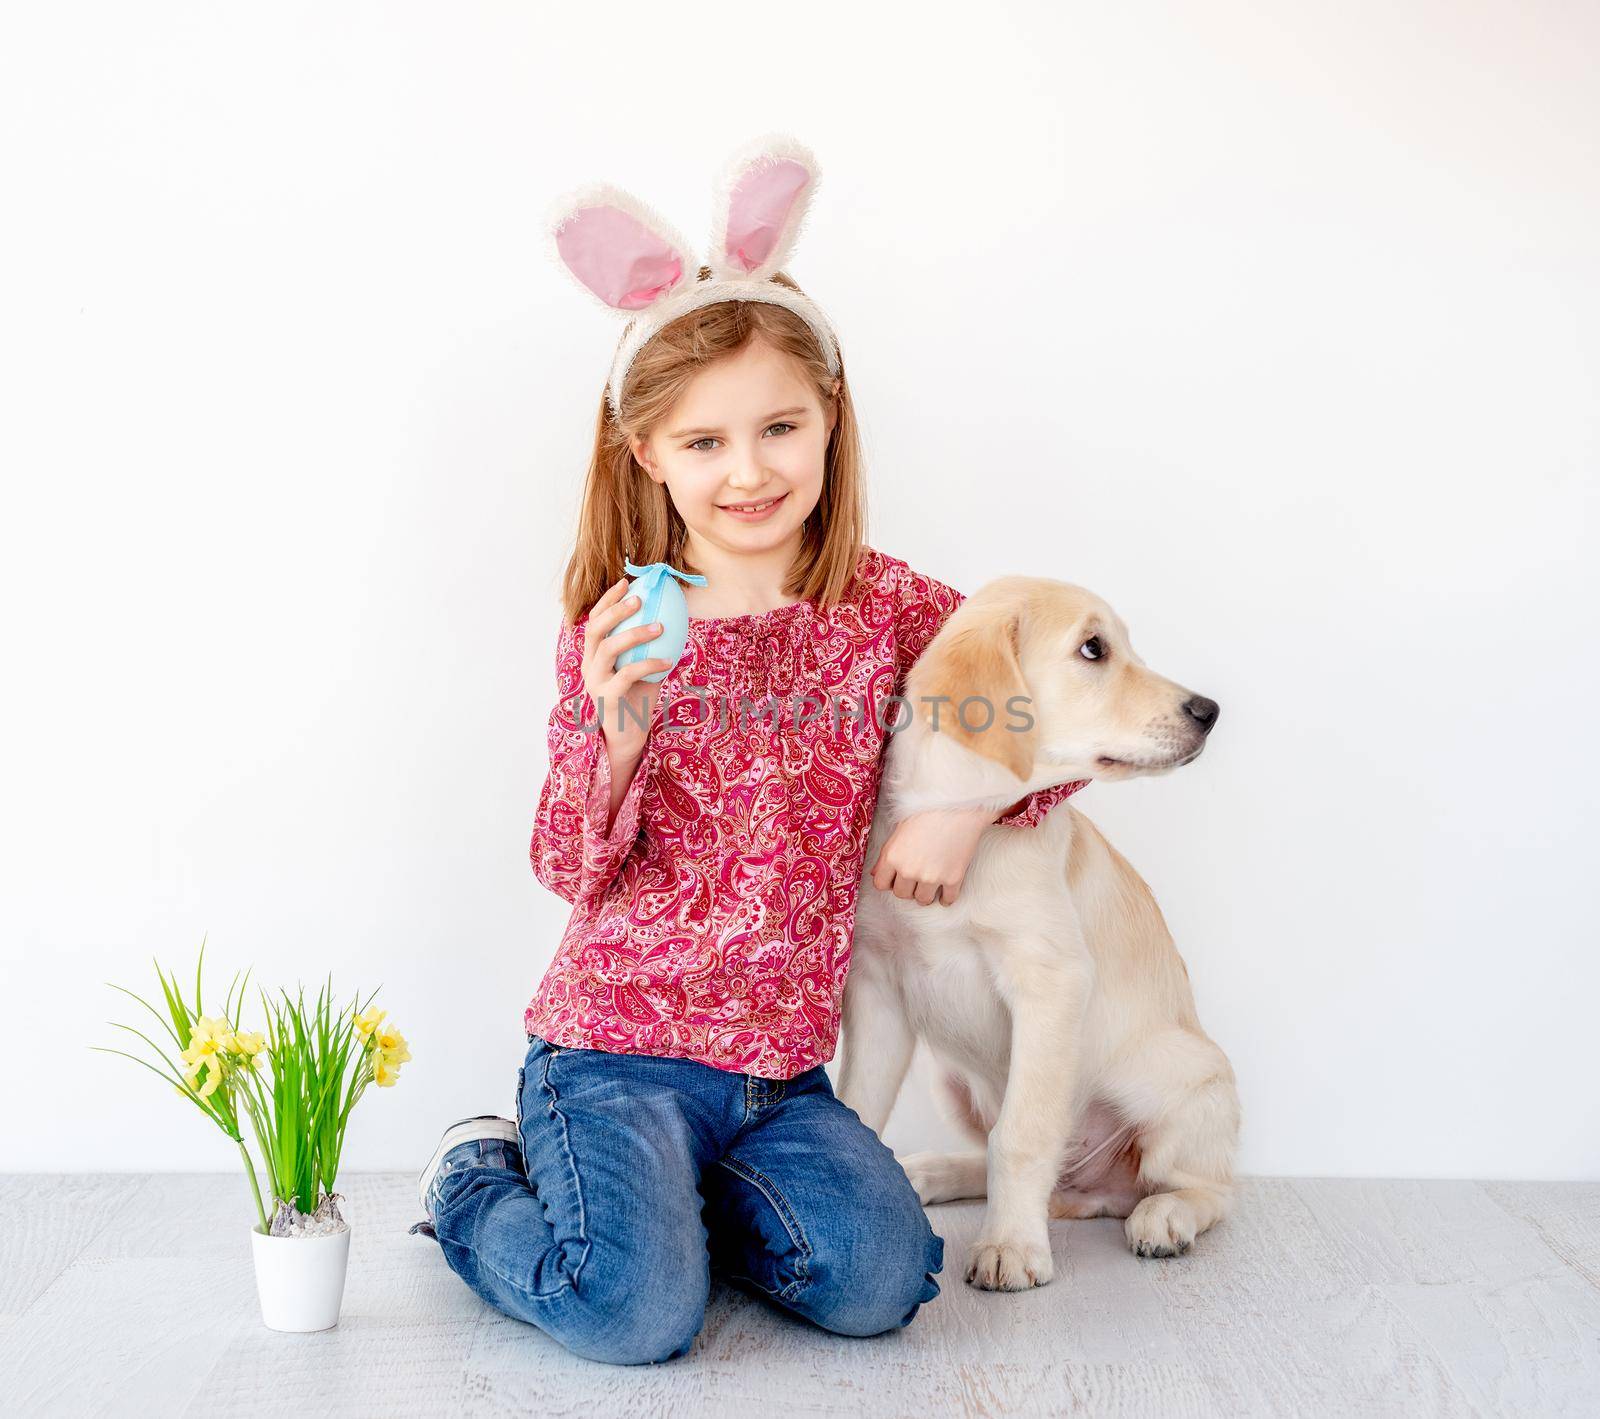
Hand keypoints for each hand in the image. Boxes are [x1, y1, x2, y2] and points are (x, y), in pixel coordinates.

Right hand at [580, 578, 674, 763]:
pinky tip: (668, 660)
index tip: (627, 583)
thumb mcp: (644, 669)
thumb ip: (650, 647)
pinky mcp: (607, 699)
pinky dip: (649, 664)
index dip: (608, 600)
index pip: (594, 620)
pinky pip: (627, 675)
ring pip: (607, 649)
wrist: (629, 737)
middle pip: (594, 629)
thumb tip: (674, 617)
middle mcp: (589, 665)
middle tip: (639, 599)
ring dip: (634, 634)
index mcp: (594, 655)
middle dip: (615, 610)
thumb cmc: (637, 699)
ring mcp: (595, 682)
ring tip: (659, 627)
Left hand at [869, 805, 995, 905]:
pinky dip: (946, 898)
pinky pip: (947, 900)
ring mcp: (932, 877)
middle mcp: (909, 870)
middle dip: (907, 888)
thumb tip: (876, 874)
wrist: (958, 805)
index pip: (881, 884)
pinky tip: (946, 891)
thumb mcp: (899, 830)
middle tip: (915, 878)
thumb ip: (886, 855)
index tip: (896, 878)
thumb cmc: (927, 812)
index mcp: (893, 857)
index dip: (888, 882)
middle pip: (901, 894)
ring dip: (925, 894)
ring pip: (923, 900)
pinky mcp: (953, 878)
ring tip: (930, 883)